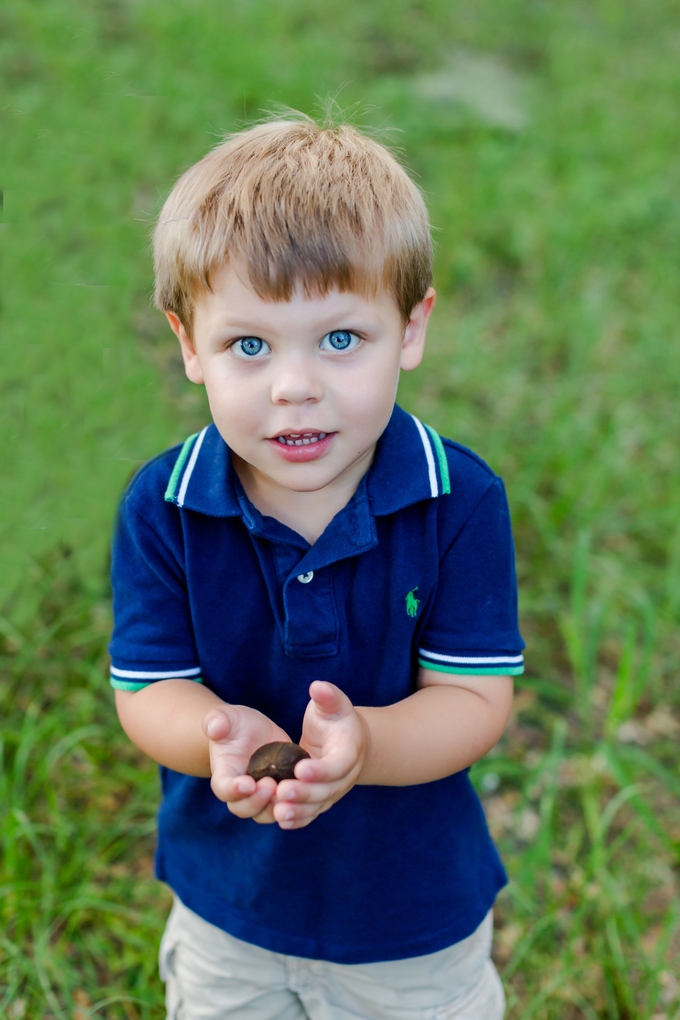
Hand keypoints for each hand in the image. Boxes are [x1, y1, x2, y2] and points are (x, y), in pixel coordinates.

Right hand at [202, 705, 289, 823]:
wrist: (252, 733)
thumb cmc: (235, 725)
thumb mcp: (228, 718)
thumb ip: (218, 721)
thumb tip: (214, 728)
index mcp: (224, 774)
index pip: (223, 788)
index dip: (233, 790)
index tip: (247, 784)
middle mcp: (240, 791)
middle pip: (242, 808)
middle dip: (256, 802)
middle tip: (271, 785)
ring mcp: (260, 795)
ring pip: (264, 814)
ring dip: (275, 808)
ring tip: (288, 791)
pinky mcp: (279, 794)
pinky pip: (285, 808)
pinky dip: (293, 807)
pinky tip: (304, 795)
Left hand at [272, 681, 368, 829]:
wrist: (348, 741)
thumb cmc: (337, 718)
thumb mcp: (334, 703)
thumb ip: (327, 696)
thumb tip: (317, 687)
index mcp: (349, 750)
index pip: (338, 764)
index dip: (321, 768)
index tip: (299, 768)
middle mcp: (345, 776)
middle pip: (327, 790)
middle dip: (305, 793)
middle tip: (281, 792)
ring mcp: (334, 791)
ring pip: (318, 805)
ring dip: (299, 810)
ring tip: (278, 811)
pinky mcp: (323, 800)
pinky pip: (312, 813)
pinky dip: (298, 819)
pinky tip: (281, 820)